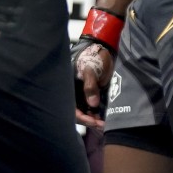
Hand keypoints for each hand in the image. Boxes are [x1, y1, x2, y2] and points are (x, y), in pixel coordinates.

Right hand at [70, 7, 124, 127]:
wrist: (104, 46)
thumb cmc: (93, 55)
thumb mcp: (90, 69)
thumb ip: (90, 86)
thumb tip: (92, 105)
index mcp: (67, 86)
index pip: (69, 107)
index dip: (80, 117)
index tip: (93, 121)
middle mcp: (73, 91)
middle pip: (77, 112)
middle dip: (88, 121)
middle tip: (101, 125)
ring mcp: (83, 93)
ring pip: (86, 111)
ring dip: (94, 119)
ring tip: (105, 124)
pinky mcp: (92, 93)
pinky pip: (93, 107)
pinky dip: (98, 114)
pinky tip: (105, 119)